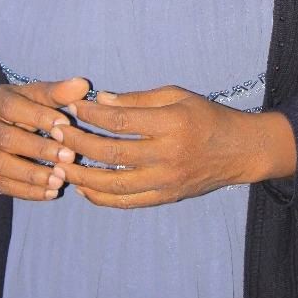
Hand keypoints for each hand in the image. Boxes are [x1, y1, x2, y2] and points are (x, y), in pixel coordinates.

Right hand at [0, 78, 88, 199]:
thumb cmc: (13, 106)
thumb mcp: (29, 94)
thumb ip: (55, 92)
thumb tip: (82, 85)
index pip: (13, 107)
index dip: (39, 116)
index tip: (66, 126)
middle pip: (6, 139)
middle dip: (39, 149)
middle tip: (69, 157)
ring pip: (1, 165)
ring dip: (32, 175)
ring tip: (60, 180)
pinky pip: (0, 184)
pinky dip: (26, 191)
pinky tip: (49, 193)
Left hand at [52, 85, 268, 208]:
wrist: (241, 151)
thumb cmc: (207, 116)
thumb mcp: (177, 95)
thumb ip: (137, 99)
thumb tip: (99, 100)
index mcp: (170, 123)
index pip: (119, 121)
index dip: (90, 114)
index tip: (71, 107)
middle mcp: (167, 155)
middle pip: (112, 153)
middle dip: (79, 143)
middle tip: (56, 134)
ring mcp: (166, 181)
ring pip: (114, 184)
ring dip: (83, 175)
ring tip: (61, 164)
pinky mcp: (166, 197)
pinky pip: (128, 202)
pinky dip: (102, 198)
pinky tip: (83, 188)